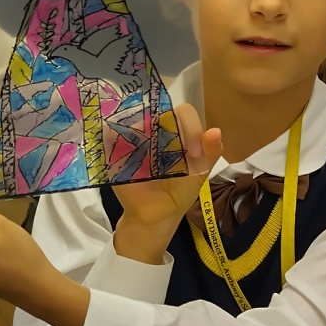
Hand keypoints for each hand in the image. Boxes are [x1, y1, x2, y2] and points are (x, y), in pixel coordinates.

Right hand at [110, 102, 221, 264]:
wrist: (157, 215)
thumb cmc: (180, 191)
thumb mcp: (200, 172)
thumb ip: (211, 151)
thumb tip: (215, 131)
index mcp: (178, 130)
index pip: (183, 113)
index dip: (190, 127)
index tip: (194, 152)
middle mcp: (155, 127)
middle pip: (157, 110)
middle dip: (166, 127)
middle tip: (171, 155)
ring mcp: (133, 136)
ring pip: (133, 118)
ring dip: (140, 132)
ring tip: (146, 158)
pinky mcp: (115, 148)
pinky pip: (110, 134)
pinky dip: (115, 138)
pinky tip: (127, 156)